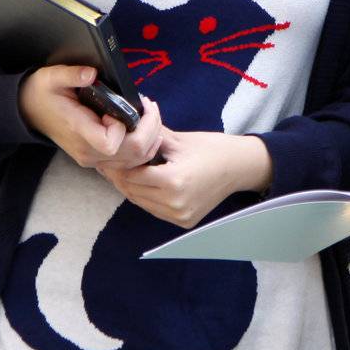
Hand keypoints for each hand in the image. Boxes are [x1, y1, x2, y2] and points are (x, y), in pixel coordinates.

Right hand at [18, 64, 163, 168]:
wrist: (29, 110)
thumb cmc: (42, 92)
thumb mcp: (51, 77)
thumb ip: (71, 74)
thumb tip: (91, 73)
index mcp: (78, 132)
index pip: (111, 143)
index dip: (123, 126)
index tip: (120, 106)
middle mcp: (88, 152)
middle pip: (133, 154)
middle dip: (150, 128)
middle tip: (149, 106)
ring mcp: (94, 159)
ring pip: (137, 161)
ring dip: (151, 137)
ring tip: (149, 114)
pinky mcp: (99, 159)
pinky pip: (131, 161)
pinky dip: (144, 145)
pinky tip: (142, 125)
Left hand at [99, 130, 271, 228]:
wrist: (239, 167)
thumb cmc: (212, 148)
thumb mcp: (179, 140)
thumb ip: (150, 137)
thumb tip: (127, 128)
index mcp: (174, 181)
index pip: (132, 176)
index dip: (118, 166)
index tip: (109, 156)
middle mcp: (175, 204)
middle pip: (133, 192)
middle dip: (120, 177)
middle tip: (110, 164)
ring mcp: (180, 216)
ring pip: (141, 203)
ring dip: (131, 188)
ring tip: (123, 172)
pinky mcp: (184, 221)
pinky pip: (154, 209)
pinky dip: (145, 197)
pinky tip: (142, 183)